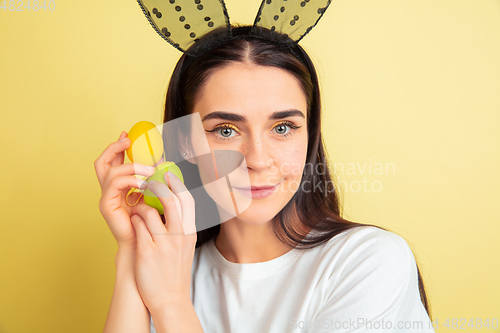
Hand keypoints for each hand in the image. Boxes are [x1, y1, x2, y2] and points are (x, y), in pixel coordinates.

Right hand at [94, 131, 155, 247]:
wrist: (143, 244)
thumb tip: (163, 160)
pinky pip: (115, 184)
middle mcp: (110, 190)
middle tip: (127, 140)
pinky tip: (144, 183)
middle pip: (102, 162)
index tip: (128, 134)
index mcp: (120, 186)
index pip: (114, 161)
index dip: (118, 147)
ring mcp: (106, 197)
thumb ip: (154, 179)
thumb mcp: (154, 194)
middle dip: (114, 148)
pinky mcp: (106, 205)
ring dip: (132, 166)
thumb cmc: (151, 222)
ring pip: (111, 171)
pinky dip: (130, 179)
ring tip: (150, 170)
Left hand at [130, 171, 196, 312]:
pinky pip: (138, 225)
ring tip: (138, 208)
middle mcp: (179, 235)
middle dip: (158, 186)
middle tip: (149, 180)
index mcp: (189, 232)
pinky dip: (134, 220)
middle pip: (171, 200)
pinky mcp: (147, 251)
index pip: (187, 200)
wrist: (170, 298)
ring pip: (149, 211)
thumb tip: (173, 204)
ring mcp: (163, 243)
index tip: (168, 174)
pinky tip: (133, 223)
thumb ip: (182, 225)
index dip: (177, 184)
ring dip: (140, 206)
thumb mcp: (185, 246)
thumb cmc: (175, 271)